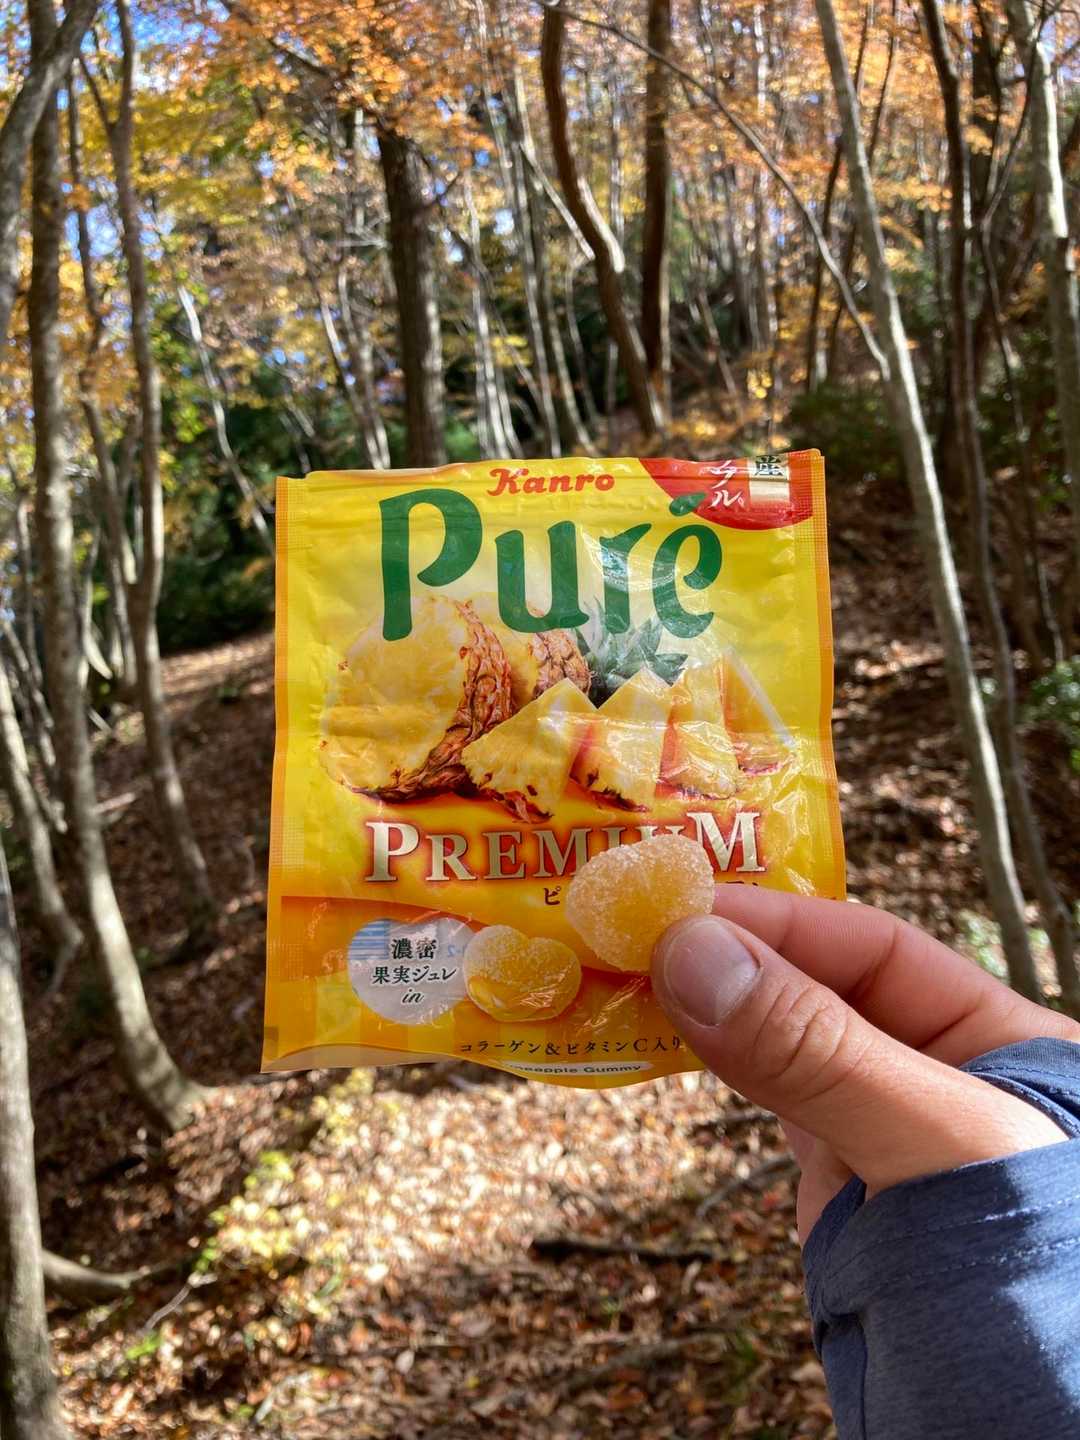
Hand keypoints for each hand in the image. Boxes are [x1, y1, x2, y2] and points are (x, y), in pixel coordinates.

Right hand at [651, 888, 1079, 1241]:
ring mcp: (889, 1138)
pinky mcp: (846, 1198)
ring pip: (788, 1048)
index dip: (779, 926)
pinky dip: (716, 1072)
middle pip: (825, 990)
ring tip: (626, 979)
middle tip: (628, 935)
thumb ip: (819, 1054)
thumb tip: (696, 953)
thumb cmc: (1041, 1302)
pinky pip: (772, 1112)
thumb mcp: (936, 1155)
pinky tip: (662, 1043)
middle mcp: (945, 1079)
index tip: (680, 912)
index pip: (880, 953)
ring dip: (712, 1011)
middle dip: (733, 960)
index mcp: (1009, 1046)